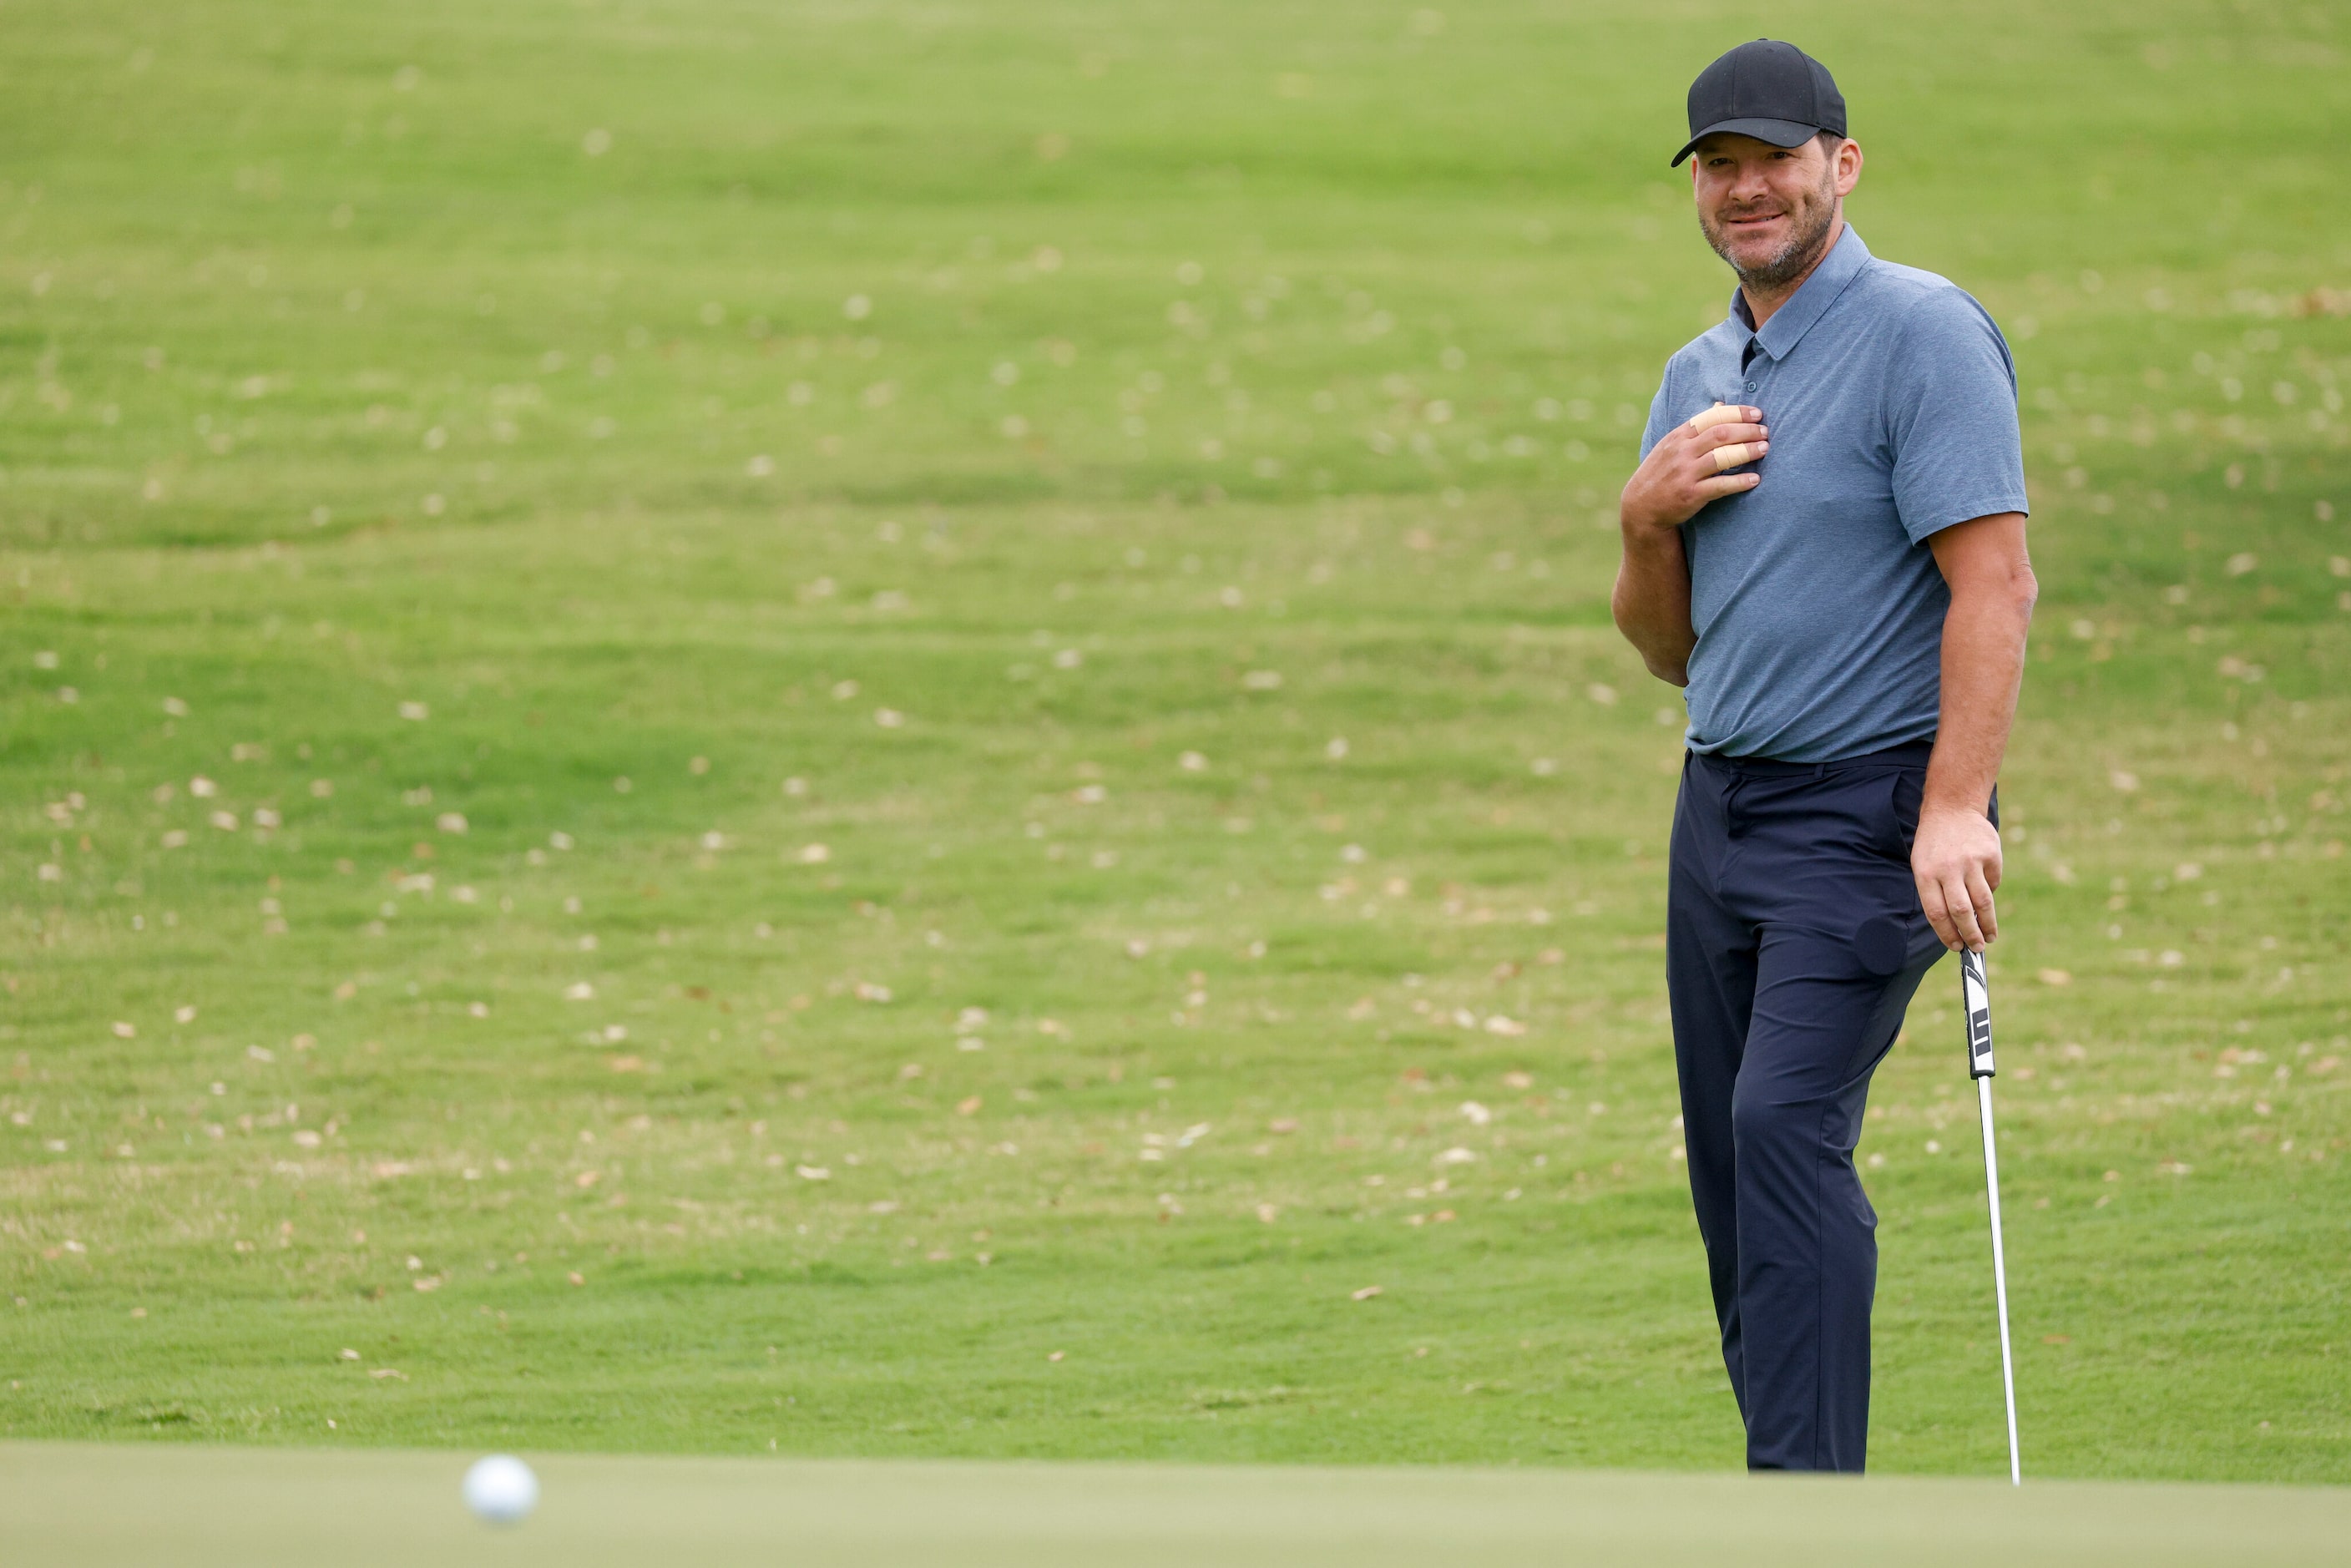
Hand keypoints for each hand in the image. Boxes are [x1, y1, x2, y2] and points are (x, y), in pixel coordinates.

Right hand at [1620, 403, 1767, 535]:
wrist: (1641, 507)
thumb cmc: (1661, 473)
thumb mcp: (1672, 445)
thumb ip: (1696, 428)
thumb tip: (1720, 405)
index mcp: (1678, 437)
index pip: (1712, 417)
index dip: (1737, 413)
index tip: (1757, 414)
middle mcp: (1681, 452)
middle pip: (1720, 434)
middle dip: (1747, 430)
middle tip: (1765, 432)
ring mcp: (1685, 473)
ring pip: (1722, 457)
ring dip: (1747, 451)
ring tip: (1764, 449)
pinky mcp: (1690, 495)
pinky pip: (1720, 486)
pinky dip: (1739, 482)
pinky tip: (1755, 479)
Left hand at [1912, 804, 2001, 951]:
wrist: (1952, 808)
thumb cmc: (1934, 844)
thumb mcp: (1922, 865)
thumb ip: (1935, 893)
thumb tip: (1956, 926)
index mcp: (1925, 874)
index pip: (1937, 913)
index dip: (1947, 934)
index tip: (1956, 947)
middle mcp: (1948, 869)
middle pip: (1961, 911)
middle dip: (1971, 934)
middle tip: (1978, 948)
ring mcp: (1971, 861)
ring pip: (1982, 902)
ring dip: (1988, 924)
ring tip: (1990, 936)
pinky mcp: (1990, 854)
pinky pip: (1993, 882)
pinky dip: (1990, 891)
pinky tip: (1986, 892)